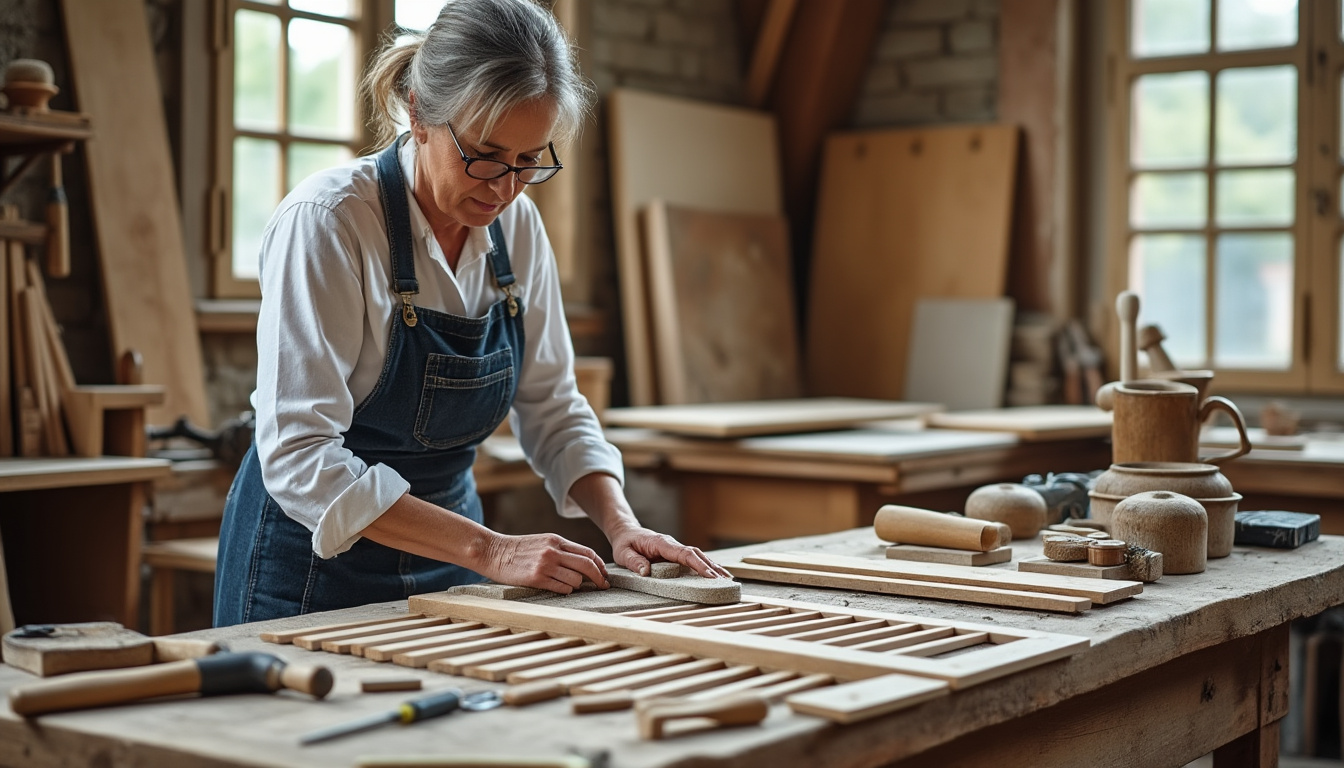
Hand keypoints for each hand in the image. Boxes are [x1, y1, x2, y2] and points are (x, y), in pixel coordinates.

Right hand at [478, 532, 609, 593]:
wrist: (493, 552)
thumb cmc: (519, 549)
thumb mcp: (543, 541)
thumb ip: (562, 549)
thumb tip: (584, 563)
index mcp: (556, 540)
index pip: (588, 553)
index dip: (600, 565)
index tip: (604, 574)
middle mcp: (553, 551)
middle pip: (587, 566)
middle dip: (599, 578)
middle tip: (603, 586)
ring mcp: (545, 565)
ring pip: (575, 580)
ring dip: (578, 586)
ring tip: (573, 587)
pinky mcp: (536, 578)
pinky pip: (561, 588)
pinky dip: (566, 591)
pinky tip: (561, 589)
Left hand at [607, 525, 733, 579]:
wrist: (626, 532)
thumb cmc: (625, 543)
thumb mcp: (623, 553)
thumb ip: (635, 562)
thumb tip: (646, 572)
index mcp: (661, 543)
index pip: (684, 553)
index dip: (698, 564)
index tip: (710, 575)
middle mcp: (672, 544)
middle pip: (696, 554)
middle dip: (711, 567)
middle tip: (724, 580)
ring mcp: (675, 548)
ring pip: (698, 556)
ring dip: (712, 566)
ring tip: (726, 579)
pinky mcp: (675, 554)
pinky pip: (693, 559)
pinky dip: (705, 566)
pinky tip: (715, 575)